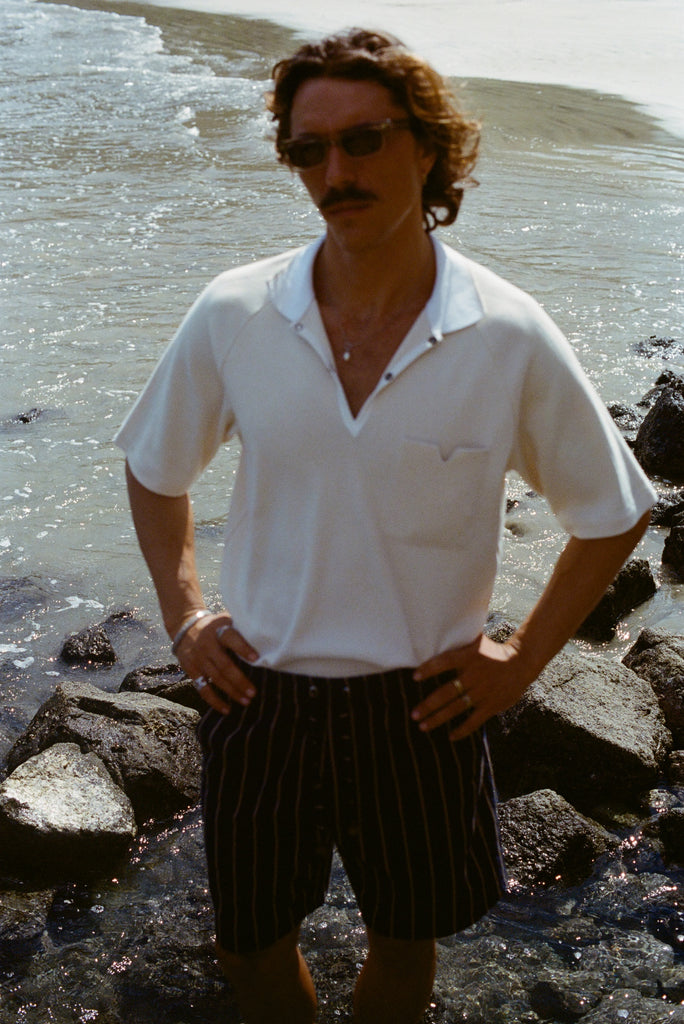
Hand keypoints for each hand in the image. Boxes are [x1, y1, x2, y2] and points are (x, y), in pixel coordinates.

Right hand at [174, 612, 258, 713]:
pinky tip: (227, 709)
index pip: (231, 638)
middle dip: (239, 680)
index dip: (243, 648)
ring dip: (231, 692)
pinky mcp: (191, 670)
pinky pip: (202, 688)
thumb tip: (269, 637)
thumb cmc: (216, 627)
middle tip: (254, 692)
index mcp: (218, 630)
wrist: (186, 627)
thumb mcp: (226, 621)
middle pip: (224, 665)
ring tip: (246, 701)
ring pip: (216, 678)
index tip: (257, 658)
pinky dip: (214, 701)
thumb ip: (241, 629)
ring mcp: (197, 658)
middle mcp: (206, 644)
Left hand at [411, 633, 530, 740]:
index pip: (444, 662)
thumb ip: (459, 640)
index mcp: (469, 657)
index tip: (414, 677)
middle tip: (413, 714)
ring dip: (438, 718)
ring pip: (456, 708)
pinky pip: (474, 720)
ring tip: (423, 726)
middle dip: (428, 705)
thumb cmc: (493, 651)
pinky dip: (462, 729)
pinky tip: (450, 736)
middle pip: (446, 692)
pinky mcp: (492, 705)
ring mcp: (483, 692)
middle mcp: (474, 675)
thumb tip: (438, 630)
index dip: (429, 669)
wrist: (522, 662)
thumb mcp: (476, 642)